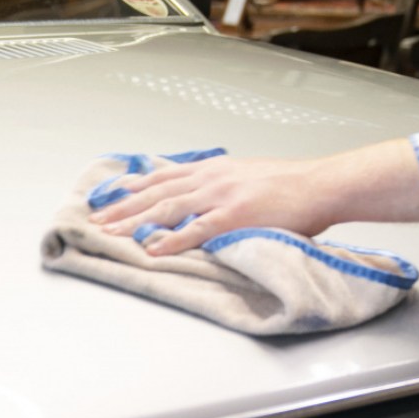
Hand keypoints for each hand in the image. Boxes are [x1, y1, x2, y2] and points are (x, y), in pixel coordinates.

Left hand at [91, 155, 337, 254]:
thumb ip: (224, 184)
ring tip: (112, 234)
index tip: (113, 197)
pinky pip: (195, 230)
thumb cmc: (292, 184)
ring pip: (167, 208)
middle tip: (98, 220)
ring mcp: (220, 197)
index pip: (164, 176)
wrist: (320, 185)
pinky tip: (151, 247)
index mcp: (215, 169)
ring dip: (135, 222)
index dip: (135, 188)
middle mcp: (211, 179)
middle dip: (123, 207)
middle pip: (156, 191)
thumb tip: (207, 196)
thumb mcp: (249, 175)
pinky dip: (170, 239)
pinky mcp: (234, 217)